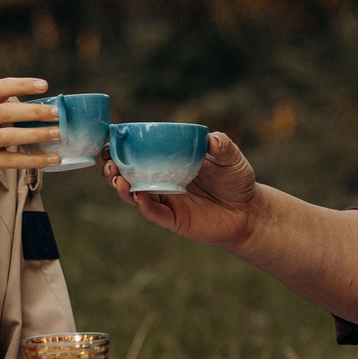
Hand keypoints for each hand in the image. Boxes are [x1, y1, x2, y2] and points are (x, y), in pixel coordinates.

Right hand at [0, 76, 60, 195]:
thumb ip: (12, 113)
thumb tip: (51, 111)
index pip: (0, 88)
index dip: (22, 85)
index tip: (45, 85)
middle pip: (5, 112)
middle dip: (33, 111)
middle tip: (57, 113)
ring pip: (8, 136)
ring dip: (35, 134)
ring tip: (57, 134)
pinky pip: (12, 160)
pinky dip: (34, 160)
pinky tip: (53, 158)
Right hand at [102, 132, 262, 248]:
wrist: (249, 211)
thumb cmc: (237, 180)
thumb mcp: (231, 158)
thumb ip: (222, 145)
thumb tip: (212, 138)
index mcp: (170, 163)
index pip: (140, 154)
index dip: (122, 148)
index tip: (109, 139)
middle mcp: (163, 182)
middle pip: (129, 175)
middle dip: (113, 168)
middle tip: (108, 162)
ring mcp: (167, 202)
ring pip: (136, 195)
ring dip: (122, 187)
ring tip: (116, 177)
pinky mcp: (174, 220)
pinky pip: (153, 212)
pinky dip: (143, 204)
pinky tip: (137, 194)